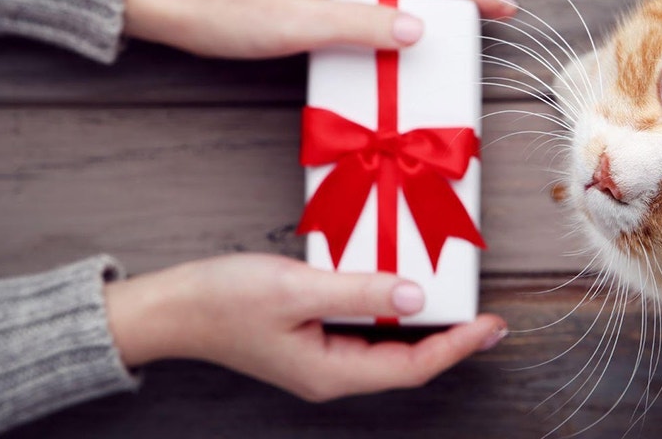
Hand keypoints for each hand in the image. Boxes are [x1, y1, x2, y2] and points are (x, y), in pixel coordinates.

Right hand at [103, 254, 507, 401]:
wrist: (171, 308)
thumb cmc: (222, 300)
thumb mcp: (296, 287)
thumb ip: (359, 291)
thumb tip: (415, 296)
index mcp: (330, 373)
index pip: (412, 367)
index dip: (457, 347)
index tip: (490, 326)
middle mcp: (330, 374)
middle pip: (405, 363)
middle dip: (450, 342)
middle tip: (487, 318)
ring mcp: (319, 360)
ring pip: (386, 349)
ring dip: (422, 328)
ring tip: (454, 304)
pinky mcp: (310, 341)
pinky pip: (363, 333)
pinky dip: (390, 314)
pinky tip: (400, 292)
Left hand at [122, 0, 516, 58]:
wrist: (181, 7)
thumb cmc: (230, 10)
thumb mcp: (301, 23)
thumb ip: (363, 25)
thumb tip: (417, 29)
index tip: (499, 4)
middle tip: (494, 15)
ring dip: (434, 3)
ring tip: (462, 29)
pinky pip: (374, 1)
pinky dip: (401, 15)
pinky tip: (406, 37)